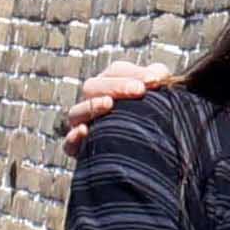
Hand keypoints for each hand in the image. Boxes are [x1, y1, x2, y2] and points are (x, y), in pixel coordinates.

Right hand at [61, 59, 179, 152]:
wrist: (151, 157)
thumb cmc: (155, 121)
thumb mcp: (161, 97)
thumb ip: (159, 79)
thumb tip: (157, 75)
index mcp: (112, 86)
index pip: (115, 72)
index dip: (133, 73)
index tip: (154, 81)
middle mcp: (94, 103)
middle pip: (93, 87)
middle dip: (115, 86)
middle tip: (139, 90)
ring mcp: (84, 125)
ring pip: (76, 112)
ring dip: (91, 106)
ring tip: (108, 104)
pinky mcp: (80, 150)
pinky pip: (68, 144)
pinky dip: (72, 138)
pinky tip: (84, 132)